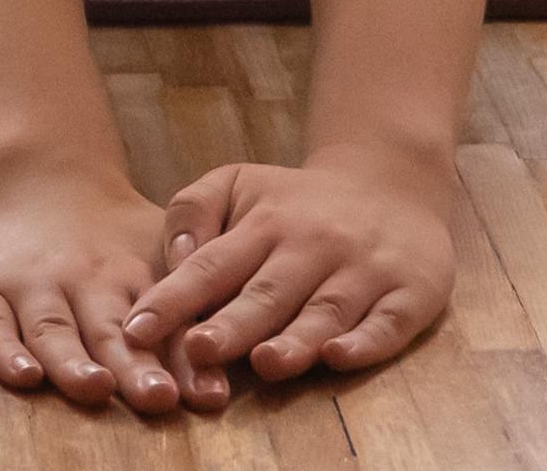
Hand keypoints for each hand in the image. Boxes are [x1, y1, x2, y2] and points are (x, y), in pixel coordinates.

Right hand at [0, 171, 186, 411]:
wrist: (44, 181)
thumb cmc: (115, 240)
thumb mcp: (160, 251)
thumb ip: (189, 305)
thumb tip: (225, 370)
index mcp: (132, 273)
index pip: (161, 321)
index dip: (184, 359)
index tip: (207, 393)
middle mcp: (83, 279)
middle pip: (108, 330)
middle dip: (134, 367)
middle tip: (157, 396)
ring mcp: (32, 284)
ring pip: (53, 329)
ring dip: (73, 362)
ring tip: (95, 387)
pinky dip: (3, 353)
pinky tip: (24, 376)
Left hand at [134, 148, 463, 398]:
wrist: (393, 183)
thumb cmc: (297, 202)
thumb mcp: (240, 183)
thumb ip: (193, 210)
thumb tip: (173, 257)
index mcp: (266, 222)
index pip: (212, 264)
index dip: (175, 298)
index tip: (137, 328)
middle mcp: (314, 245)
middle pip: (268, 292)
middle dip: (233, 324)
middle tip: (197, 349)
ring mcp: (364, 270)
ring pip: (326, 310)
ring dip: (295, 339)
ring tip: (265, 362)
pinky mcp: (409, 293)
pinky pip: (387, 323)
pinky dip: (364, 342)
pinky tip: (340, 355)